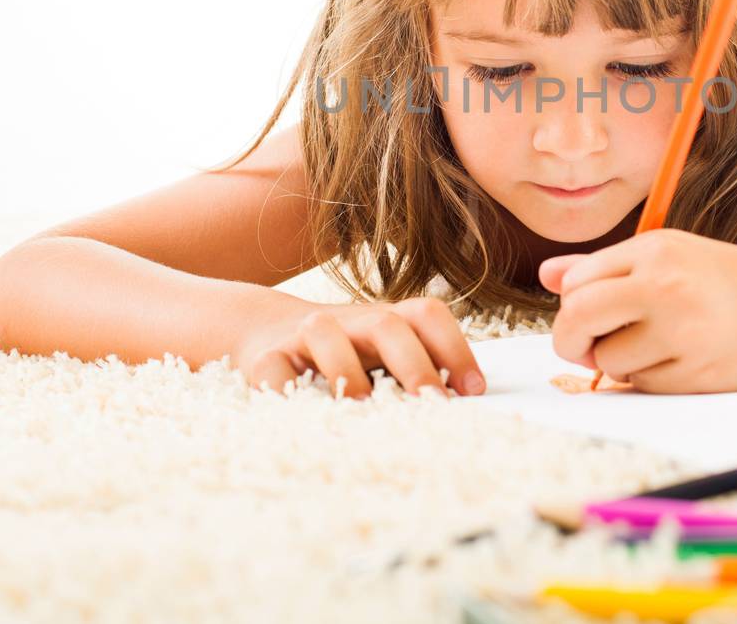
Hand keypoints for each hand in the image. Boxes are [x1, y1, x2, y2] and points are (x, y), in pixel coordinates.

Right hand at [231, 296, 484, 399]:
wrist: (263, 331)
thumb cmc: (342, 355)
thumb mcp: (379, 355)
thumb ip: (413, 375)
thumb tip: (461, 418)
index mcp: (386, 320)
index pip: (427, 316)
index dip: (455, 348)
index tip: (473, 391)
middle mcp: (350, 321)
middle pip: (387, 324)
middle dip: (415, 365)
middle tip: (433, 404)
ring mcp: (305, 334)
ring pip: (325, 332)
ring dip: (348, 369)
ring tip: (364, 404)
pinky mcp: (266, 358)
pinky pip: (275, 372)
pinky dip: (288, 393)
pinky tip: (306, 420)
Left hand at [539, 229, 736, 393]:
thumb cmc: (727, 281)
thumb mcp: (670, 258)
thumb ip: (607, 268)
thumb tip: (548, 276)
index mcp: (654, 250)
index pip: (576, 283)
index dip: (570, 307)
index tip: (587, 317)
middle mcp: (666, 286)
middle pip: (578, 318)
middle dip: (571, 340)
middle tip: (586, 348)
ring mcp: (683, 331)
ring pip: (608, 360)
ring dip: (619, 362)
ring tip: (656, 346)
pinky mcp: (699, 372)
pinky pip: (643, 384)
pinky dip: (651, 378)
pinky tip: (684, 360)